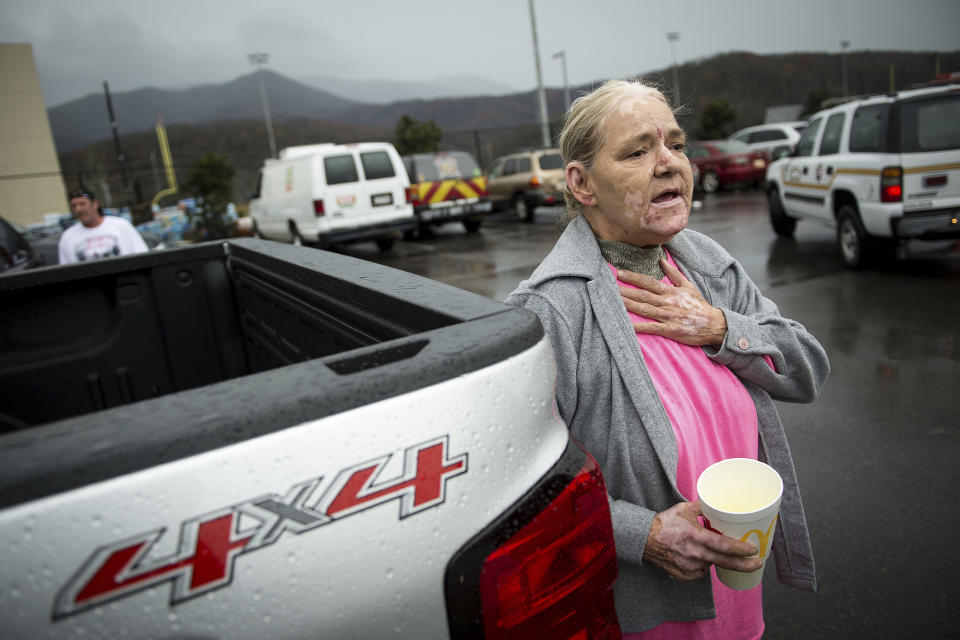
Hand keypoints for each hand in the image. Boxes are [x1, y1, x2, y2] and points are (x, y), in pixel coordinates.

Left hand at [618, 259, 726, 347]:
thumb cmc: (699, 305)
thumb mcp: (688, 286)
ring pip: (645, 309)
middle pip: (643, 295)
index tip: (620, 273)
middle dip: (626, 290)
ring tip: (615, 301)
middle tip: (610, 285)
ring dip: (629, 305)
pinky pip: (652, 328)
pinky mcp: (670, 330)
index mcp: (671, 292)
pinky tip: (628, 326)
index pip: (649, 282)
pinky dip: (639, 327)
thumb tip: (662, 260)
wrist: (714, 324)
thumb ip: (674, 273)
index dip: (634, 277)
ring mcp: (668, 316)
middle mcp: (668, 303)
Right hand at [642, 501, 762, 580]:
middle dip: (746, 564)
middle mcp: (694, 553)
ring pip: (712, 565)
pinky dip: (703, 565)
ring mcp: (689, 566)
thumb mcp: (684, 509)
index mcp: (695, 536)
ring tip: (711, 549)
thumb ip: (704, 508)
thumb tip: (718, 504)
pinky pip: (701, 572)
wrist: (643, 538)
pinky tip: (698, 556)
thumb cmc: (664, 522)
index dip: (741, 549)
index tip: (754, 550)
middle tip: (758, 563)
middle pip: (726, 562)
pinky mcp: (683, 575)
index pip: (724, 545)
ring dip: (718, 559)